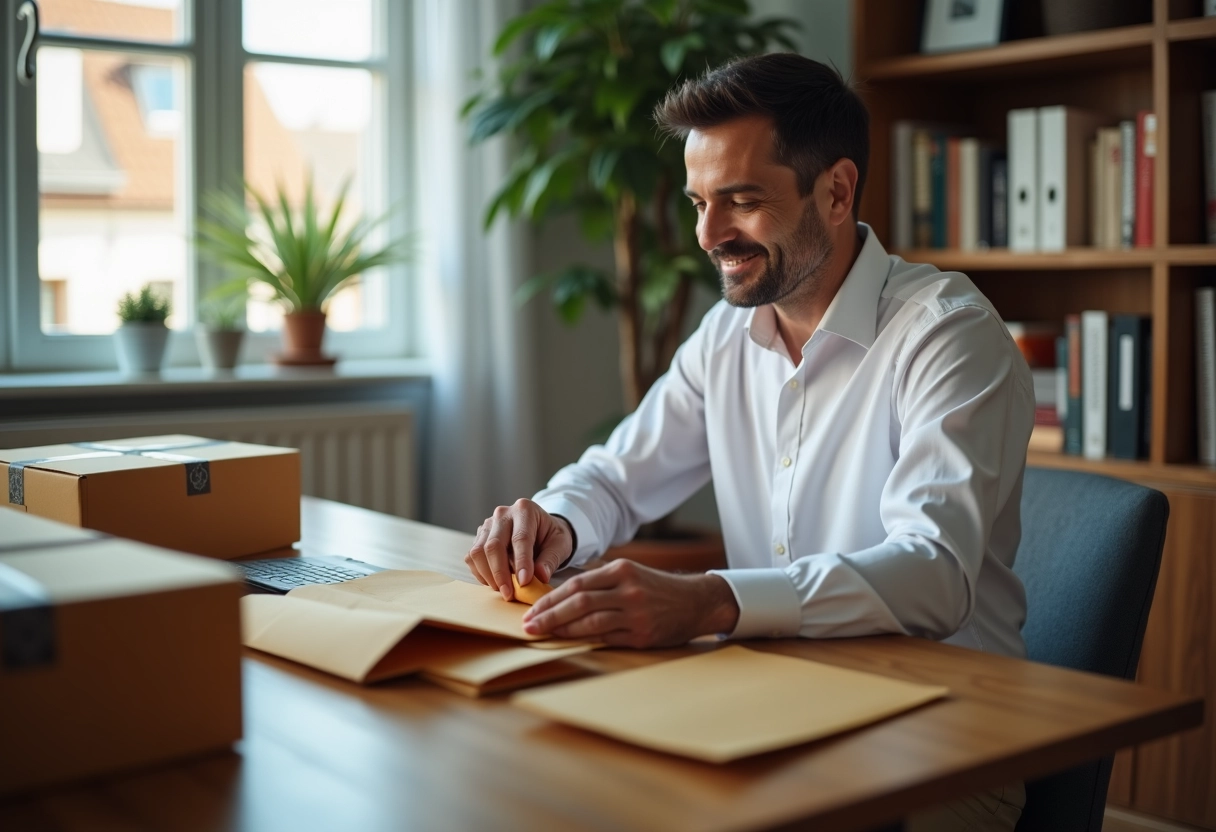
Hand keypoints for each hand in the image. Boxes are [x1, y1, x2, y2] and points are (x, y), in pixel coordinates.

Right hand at [465, 499, 574, 600]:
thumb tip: (540, 576)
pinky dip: (480, 573)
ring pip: (478, 552)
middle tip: (509, 593)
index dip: (522, 562)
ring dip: (488, 575)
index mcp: (525, 510)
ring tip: (503, 589)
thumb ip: (550, 560)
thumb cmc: (551, 536)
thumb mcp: (560, 545)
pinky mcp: (479, 536)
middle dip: (500, 573)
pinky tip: (495, 582)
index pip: (520, 538)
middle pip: (494, 545)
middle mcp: (503, 514)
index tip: (524, 582)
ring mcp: (488, 524)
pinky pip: (472, 557)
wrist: (541, 529)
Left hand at [521, 558, 739, 647]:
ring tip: (542, 634)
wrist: (696, 602)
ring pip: (590, 621)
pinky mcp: (642, 635)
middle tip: (528, 625)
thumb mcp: (630, 574)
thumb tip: (561, 596)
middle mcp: (628, 590)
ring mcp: (636, 613)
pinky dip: (584, 639)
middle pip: (579, 602)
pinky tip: (569, 641)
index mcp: (621, 570)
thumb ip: (600, 583)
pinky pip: (607, 637)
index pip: (577, 585)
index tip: (531, 610)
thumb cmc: (656, 589)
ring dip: (562, 629)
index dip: (550, 599)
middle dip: (549, 615)